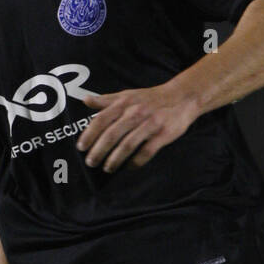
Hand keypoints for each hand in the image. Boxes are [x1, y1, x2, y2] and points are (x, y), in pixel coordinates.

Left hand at [77, 82, 199, 171]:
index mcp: (124, 103)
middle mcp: (135, 112)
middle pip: (112, 135)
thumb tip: (85, 100)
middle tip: (91, 163)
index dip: (89, 134)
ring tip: (107, 168)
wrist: (182, 97)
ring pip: (127, 145)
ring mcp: (150, 124)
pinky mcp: (163, 134)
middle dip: (99, 151)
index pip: (101, 119)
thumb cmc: (150, 98)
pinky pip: (146, 152)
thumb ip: (106, 100)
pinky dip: (136, 162)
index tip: (81, 147)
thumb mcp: (127, 95)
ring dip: (115, 159)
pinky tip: (129, 168)